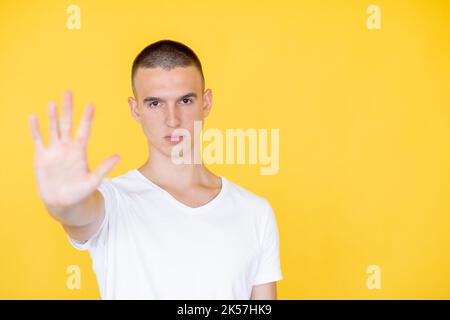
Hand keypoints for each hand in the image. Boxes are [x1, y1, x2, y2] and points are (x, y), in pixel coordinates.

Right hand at [28, 90, 119, 209]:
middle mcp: (67, 148)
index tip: (91, 104)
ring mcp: (54, 151)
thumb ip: (104, 168)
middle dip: (68, 108)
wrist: (63, 203)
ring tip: (53, 102)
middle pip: (67, 123)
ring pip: (52, 128)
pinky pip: (38, 140)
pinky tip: (34, 117)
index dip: (87, 118)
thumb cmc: (80, 193)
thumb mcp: (94, 181)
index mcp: (80, 151)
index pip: (84, 130)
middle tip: (69, 92)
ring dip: (52, 116)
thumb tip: (118, 156)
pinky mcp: (42, 157)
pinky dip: (35, 129)